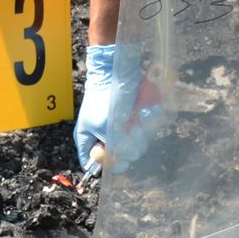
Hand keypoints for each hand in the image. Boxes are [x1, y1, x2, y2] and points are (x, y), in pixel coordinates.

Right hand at [75, 43, 162, 174]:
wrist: (116, 73)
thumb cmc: (103, 98)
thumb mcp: (104, 124)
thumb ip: (113, 145)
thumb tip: (123, 158)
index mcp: (90, 140)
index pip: (96, 164)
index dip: (109, 164)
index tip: (118, 158)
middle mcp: (107, 138)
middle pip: (121, 158)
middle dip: (130, 147)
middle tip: (132, 131)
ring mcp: (123, 131)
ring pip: (138, 146)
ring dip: (141, 134)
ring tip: (139, 118)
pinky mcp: (137, 122)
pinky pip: (147, 132)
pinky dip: (149, 124)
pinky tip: (146, 113)